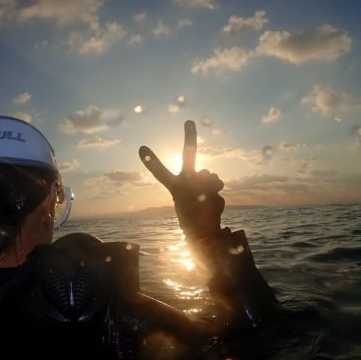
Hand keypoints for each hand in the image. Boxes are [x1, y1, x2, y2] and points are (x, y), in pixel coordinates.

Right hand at [139, 120, 224, 240]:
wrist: (203, 237)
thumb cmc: (192, 216)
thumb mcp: (191, 198)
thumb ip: (200, 181)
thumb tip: (211, 174)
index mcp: (174, 187)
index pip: (160, 172)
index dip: (151, 161)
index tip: (141, 147)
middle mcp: (185, 184)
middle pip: (188, 155)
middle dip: (189, 137)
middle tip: (189, 121)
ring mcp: (201, 187)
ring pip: (211, 175)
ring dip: (213, 185)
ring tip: (206, 202)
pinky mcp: (214, 192)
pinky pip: (219, 186)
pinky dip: (218, 196)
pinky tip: (212, 208)